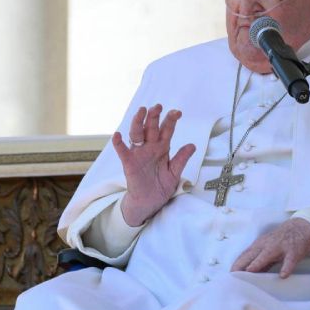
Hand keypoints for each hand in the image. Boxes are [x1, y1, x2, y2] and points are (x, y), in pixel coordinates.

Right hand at [112, 104, 196, 225]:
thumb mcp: (175, 173)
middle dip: (154, 116)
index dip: (170, 120)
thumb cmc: (161, 187)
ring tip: (141, 111)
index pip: (166, 130)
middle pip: (151, 128)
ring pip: (137, 134)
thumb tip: (192, 145)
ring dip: (138, 122)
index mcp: (162, 148)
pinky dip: (119, 144)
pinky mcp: (129, 164)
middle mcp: (149, 147)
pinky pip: (123, 152)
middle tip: (158, 106)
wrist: (149, 203)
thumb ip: (181, 159)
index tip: (177, 112)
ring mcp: (138, 154)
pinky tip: (117, 135)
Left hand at [231, 218, 309, 277]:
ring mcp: (280, 247)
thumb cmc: (282, 242)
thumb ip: (259, 263)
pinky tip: (283, 275)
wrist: (302, 227)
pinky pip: (289, 260)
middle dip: (241, 264)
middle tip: (233, 276)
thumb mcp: (268, 250)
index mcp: (259, 245)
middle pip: (251, 254)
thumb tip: (248, 275)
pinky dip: (286, 267)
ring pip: (267, 255)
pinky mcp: (293, 251)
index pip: (244, 256)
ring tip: (250, 272)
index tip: (229, 275)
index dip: (236, 265)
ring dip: (258, 263)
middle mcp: (267, 245)